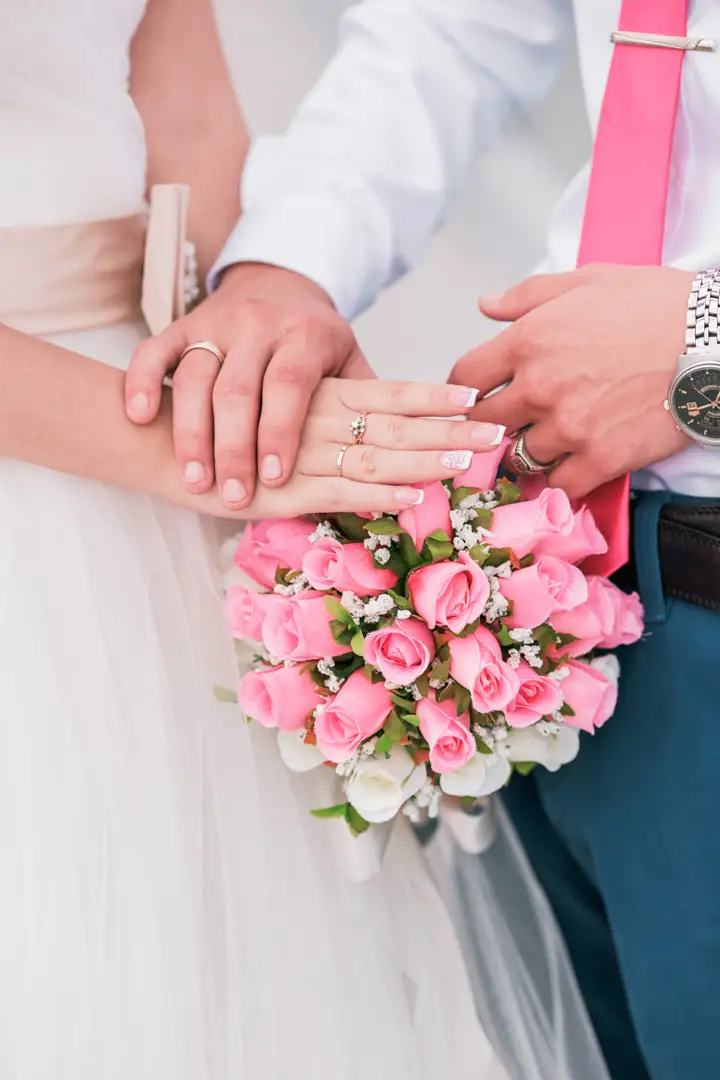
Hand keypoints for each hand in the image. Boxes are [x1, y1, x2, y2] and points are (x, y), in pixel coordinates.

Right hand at [125, 262, 372, 510]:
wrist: (279, 281)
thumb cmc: (317, 340)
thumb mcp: (350, 361)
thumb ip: (368, 403)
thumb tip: (405, 461)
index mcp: (304, 336)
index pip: (289, 384)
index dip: (280, 430)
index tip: (276, 476)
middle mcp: (258, 326)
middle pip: (238, 389)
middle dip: (233, 446)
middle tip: (231, 495)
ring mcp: (216, 324)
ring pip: (194, 376)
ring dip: (190, 432)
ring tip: (194, 481)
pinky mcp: (182, 325)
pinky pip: (154, 349)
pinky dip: (141, 380)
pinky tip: (136, 415)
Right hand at [164, 377, 503, 518]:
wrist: (151, 433)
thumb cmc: (225, 416)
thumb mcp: (282, 402)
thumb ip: (329, 407)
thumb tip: (383, 428)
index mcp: (318, 388)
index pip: (387, 391)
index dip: (431, 398)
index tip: (476, 400)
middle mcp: (311, 411)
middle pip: (389, 421)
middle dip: (443, 430)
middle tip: (496, 435)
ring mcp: (294, 449)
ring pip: (366, 452)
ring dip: (418, 460)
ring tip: (462, 466)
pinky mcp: (274, 487)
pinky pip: (329, 489)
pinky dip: (371, 495)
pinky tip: (407, 497)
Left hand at [449, 265, 693, 497]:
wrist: (713, 340)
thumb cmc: (655, 304)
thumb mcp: (588, 281)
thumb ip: (528, 296)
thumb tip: (485, 305)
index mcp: (528, 341)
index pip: (465, 380)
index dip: (467, 390)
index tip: (479, 395)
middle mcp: (540, 388)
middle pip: (484, 425)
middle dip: (492, 424)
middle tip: (510, 423)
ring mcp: (569, 427)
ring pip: (520, 458)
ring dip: (528, 452)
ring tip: (547, 442)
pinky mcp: (601, 458)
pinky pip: (560, 485)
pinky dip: (561, 479)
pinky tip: (572, 465)